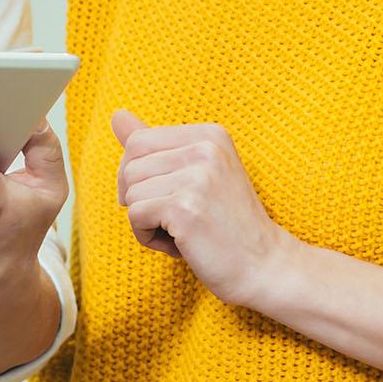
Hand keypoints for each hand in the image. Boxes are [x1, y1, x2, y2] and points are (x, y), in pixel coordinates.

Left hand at [113, 108, 298, 310]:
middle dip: (139, 199)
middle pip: (129, 167)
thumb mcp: (196, 175)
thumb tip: (116, 115)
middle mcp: (205, 148)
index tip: (164, 198)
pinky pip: (135, 216)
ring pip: (129, 193)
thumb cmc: (226, 224)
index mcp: (209, 134)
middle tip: (175, 219)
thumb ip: (157, 146)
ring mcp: (197, 177)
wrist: (266, 266)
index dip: (136, 176)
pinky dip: (147, 236)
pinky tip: (179, 245)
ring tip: (182, 232)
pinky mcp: (185, 207)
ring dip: (146, 221)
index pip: (138, 141)